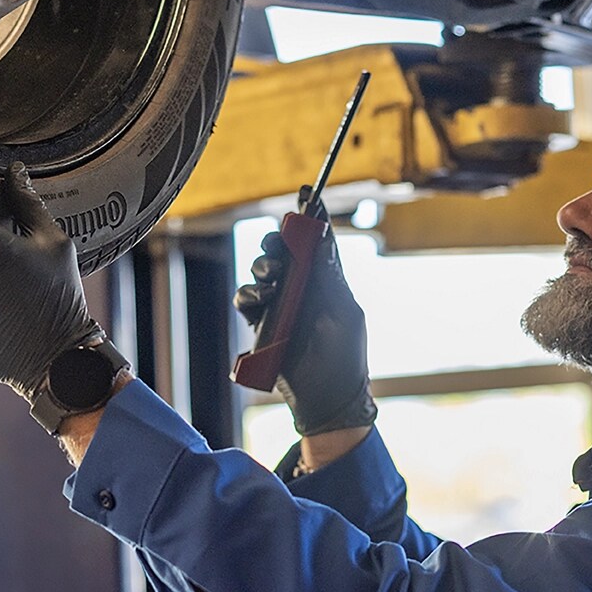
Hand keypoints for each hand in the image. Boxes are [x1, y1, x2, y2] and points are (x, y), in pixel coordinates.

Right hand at [234, 200, 375, 435]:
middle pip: (284, 251)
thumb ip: (330, 276)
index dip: (312, 216)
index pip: (318, 242)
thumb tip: (323, 237)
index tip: (308, 192)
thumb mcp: (344, 313)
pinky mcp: (262, 324)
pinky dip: (249, 294)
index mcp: (329, 281)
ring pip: (262, 271)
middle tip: (279, 247)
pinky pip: (247, 299)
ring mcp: (281, 305)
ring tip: (274, 281)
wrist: (326, 399)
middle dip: (277, 242)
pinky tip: (261, 298)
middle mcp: (303, 288)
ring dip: (264, 268)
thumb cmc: (345, 356)